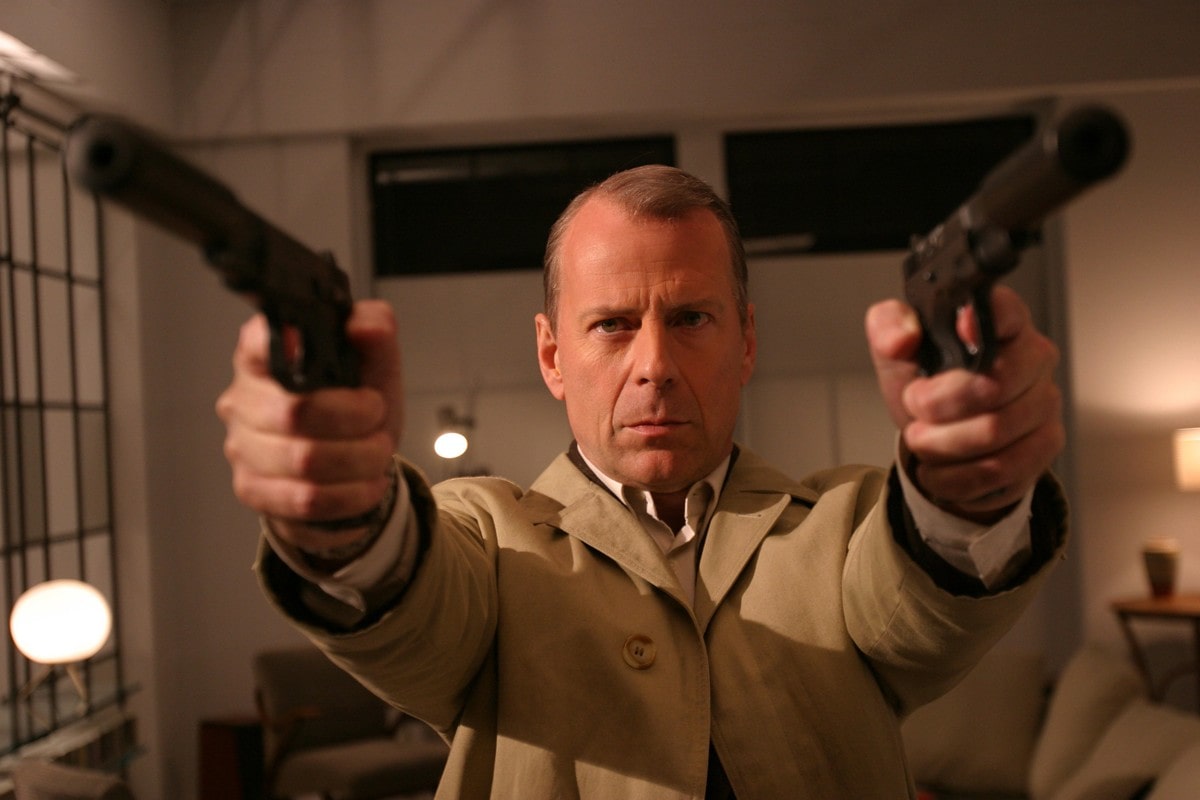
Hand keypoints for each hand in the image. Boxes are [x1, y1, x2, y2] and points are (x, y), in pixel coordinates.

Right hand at [215, 300, 403, 548]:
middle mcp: (242, 399)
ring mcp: (241, 447)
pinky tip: (367, 485)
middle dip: (355, 422)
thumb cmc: (357, 408)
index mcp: (265, 356)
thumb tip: (365, 325)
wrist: (354, 466)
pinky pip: (305, 500)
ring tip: (378, 455)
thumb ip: (376, 334)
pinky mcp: (252, 490)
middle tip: (379, 423)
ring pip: (304, 461)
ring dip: (359, 461)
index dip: (289, 348)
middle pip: (295, 412)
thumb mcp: (376, 367)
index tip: (329, 362)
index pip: (258, 343)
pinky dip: (350, 495)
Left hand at [865, 286, 1063, 520]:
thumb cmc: (925, 385)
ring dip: (941, 445)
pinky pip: (1000, 470)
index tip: (958, 332)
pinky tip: (939, 470)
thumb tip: (901, 339)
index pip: (1006, 313)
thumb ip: (889, 328)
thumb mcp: (897, 352)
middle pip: (995, 385)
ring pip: (994, 433)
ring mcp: (1045, 404)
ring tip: (921, 441)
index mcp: (1002, 322)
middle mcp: (1034, 358)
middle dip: (937, 405)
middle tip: (914, 407)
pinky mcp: (1044, 447)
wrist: (936, 438)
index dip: (981, 324)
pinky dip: (955, 477)